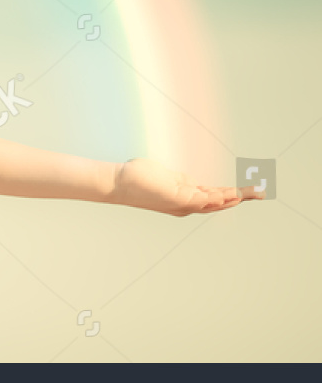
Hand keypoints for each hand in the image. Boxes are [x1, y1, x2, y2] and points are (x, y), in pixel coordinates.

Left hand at [113, 157, 262, 216]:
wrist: (119, 183)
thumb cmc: (139, 179)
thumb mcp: (167, 179)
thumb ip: (181, 182)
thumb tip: (188, 181)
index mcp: (187, 198)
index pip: (216, 197)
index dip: (234, 194)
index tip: (251, 189)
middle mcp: (188, 203)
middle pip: (220, 202)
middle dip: (242, 197)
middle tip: (262, 192)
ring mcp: (183, 202)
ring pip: (214, 202)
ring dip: (234, 197)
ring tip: (252, 193)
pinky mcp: (176, 197)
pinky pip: (200, 199)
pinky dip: (215, 198)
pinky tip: (228, 195)